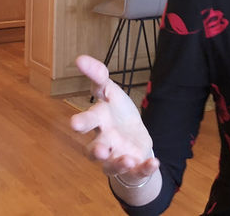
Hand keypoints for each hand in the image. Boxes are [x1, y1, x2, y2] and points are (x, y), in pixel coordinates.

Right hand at [70, 55, 158, 184]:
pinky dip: (145, 168)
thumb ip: (98, 76)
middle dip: (94, 150)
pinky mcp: (133, 166)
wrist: (133, 141)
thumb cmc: (118, 115)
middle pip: (94, 150)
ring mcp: (117, 156)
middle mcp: (103, 142)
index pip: (89, 120)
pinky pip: (138, 170)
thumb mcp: (112, 92)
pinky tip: (154, 162)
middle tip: (101, 151)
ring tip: (127, 159)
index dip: (82, 122)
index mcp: (99, 121)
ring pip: (112, 165)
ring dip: (118, 163)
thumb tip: (79, 58)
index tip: (74, 124)